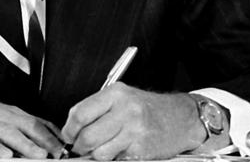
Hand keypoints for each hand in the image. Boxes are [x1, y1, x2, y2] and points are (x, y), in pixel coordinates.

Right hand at [0, 87, 63, 157]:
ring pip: (9, 133)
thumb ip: (22, 127)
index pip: (37, 122)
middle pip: (27, 127)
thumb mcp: (2, 117)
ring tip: (39, 155)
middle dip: (45, 141)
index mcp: (11, 113)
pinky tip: (4, 154)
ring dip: (26, 144)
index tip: (67, 148)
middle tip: (59, 153)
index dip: (53, 135)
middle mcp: (1, 116)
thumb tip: (50, 138)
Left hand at [61, 83, 209, 159]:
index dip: (69, 129)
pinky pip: (116, 159)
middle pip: (87, 136)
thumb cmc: (148, 108)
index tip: (68, 135)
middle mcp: (124, 110)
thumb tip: (73, 128)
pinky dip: (114, 158)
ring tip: (104, 147)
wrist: (181, 118)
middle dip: (79, 146)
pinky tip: (121, 149)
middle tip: (80, 147)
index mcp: (115, 94)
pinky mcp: (141, 149)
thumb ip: (97, 109)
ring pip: (100, 152)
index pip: (80, 113)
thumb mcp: (121, 98)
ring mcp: (134, 131)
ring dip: (97, 155)